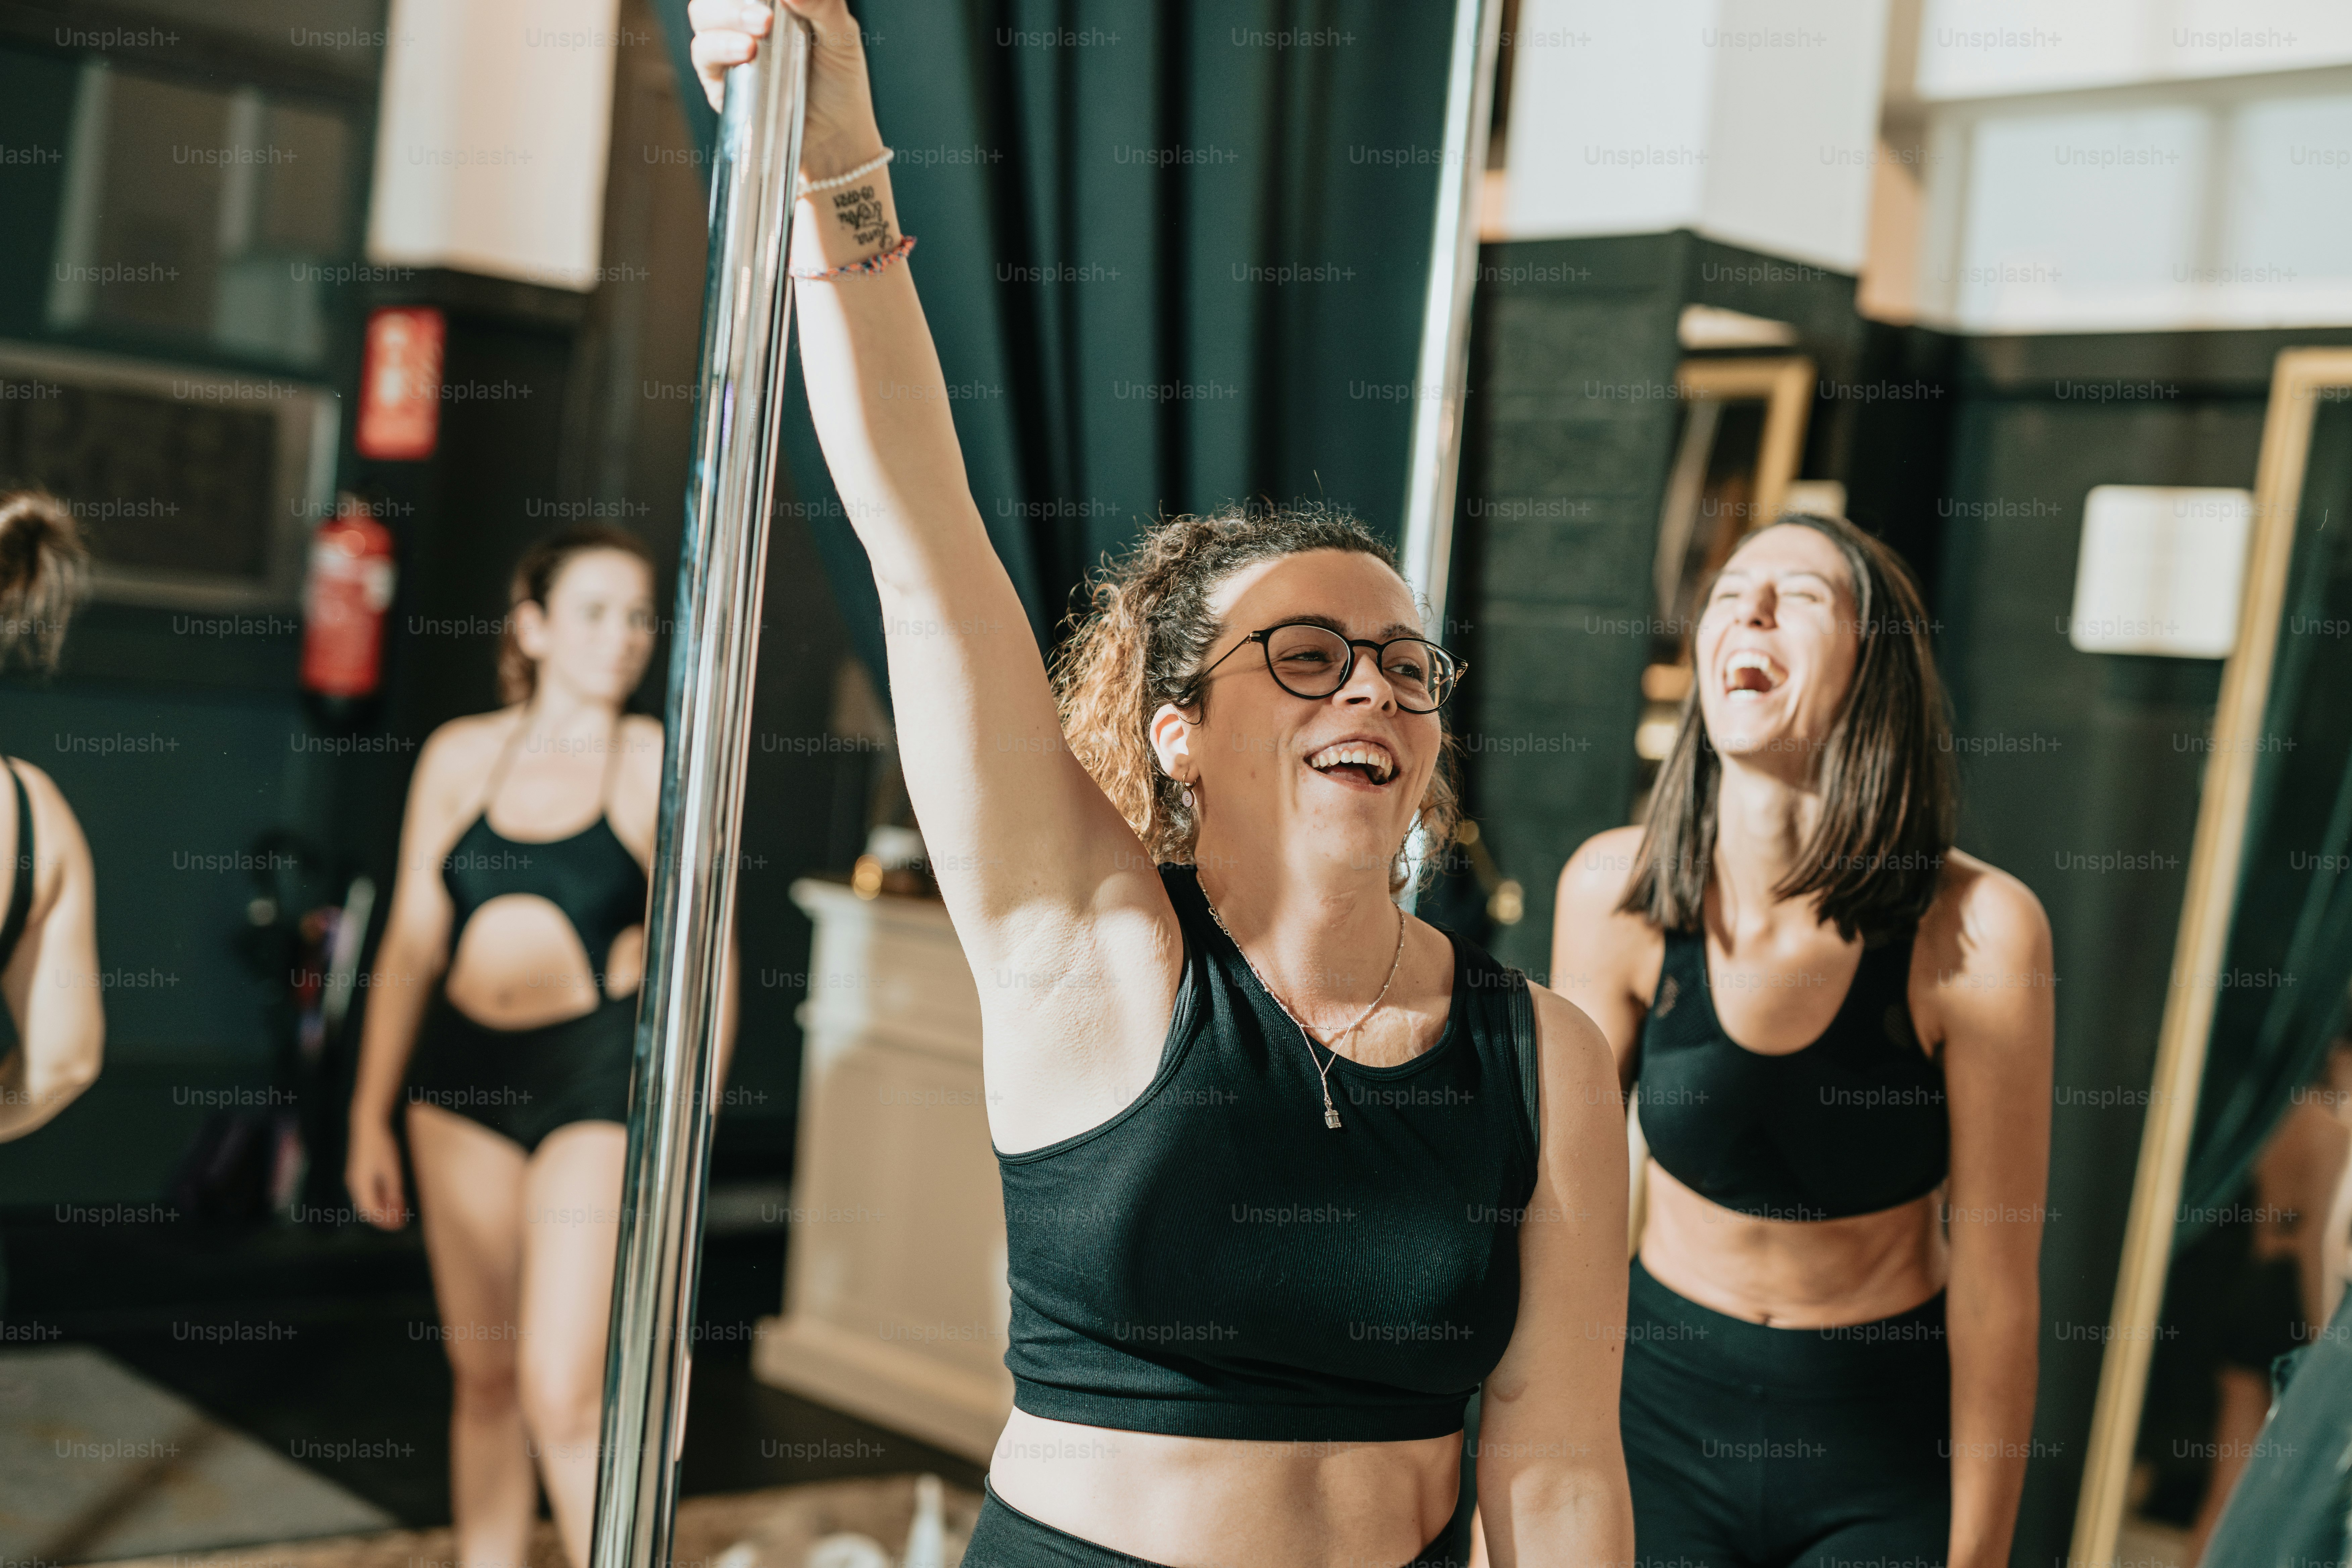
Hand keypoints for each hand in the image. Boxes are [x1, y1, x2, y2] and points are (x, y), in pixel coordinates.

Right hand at [345, 1114, 409, 1230]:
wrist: (369, 1125)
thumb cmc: (382, 1145)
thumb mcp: (392, 1169)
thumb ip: (393, 1189)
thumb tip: (396, 1207)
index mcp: (360, 1184)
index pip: (370, 1211)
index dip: (384, 1221)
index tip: (399, 1225)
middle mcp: (354, 1184)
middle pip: (367, 1208)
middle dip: (384, 1217)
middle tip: (401, 1222)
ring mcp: (355, 1179)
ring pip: (368, 1201)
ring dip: (382, 1208)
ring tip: (400, 1211)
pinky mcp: (359, 1173)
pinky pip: (368, 1192)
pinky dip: (380, 1198)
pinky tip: (393, 1198)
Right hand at [686, 0, 885, 181]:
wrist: (837, 134)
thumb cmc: (839, 81)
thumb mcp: (840, 35)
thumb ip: (823, 4)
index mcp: (772, 2)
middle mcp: (744, 18)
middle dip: (735, 3)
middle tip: (765, 18)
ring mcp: (728, 46)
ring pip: (703, 16)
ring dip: (725, 19)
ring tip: (755, 37)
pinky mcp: (720, 80)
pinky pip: (703, 56)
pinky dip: (718, 48)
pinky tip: (744, 53)